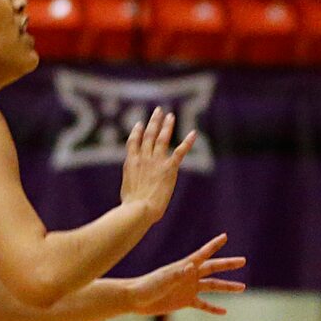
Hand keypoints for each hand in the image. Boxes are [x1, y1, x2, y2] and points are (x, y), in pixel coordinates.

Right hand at [119, 108, 194, 222]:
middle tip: (158, 110)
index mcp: (131, 163)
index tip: (140, 123)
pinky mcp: (169, 168)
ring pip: (162, 139)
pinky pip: (180, 151)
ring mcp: (156, 162)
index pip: (133, 142)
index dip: (137, 131)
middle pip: (148, 135)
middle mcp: (143, 158)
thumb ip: (131, 182)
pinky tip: (193, 133)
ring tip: (170, 116)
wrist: (138, 209)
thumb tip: (132, 188)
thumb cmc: (131, 206)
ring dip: (167, 126)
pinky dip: (187, 142)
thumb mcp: (127, 190)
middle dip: (154, 122)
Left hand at [125, 234, 245, 317]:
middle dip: (228, 264)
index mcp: (184, 267)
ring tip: (242, 287)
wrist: (135, 299)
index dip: (214, 245)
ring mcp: (188, 288)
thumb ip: (178, 274)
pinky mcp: (185, 301)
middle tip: (243, 260)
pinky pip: (203, 304)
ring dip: (227, 286)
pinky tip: (223, 312)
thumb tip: (192, 266)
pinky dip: (213, 308)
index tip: (225, 237)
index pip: (203, 254)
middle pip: (213, 268)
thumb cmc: (147, 286)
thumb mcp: (163, 280)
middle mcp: (189, 276)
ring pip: (212, 286)